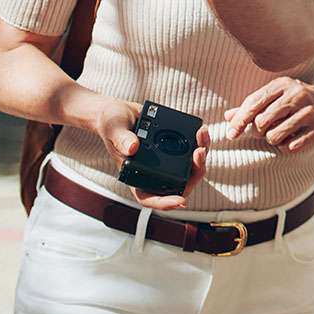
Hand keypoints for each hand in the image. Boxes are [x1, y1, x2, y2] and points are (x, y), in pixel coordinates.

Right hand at [92, 97, 209, 210]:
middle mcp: (154, 172)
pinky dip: (200, 142)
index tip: (180, 201)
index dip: (166, 203)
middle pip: (179, 184)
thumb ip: (121, 139)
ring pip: (190, 167)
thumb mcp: (113, 129)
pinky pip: (191, 149)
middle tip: (199, 153)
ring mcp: (166, 160)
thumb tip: (133, 148)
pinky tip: (201, 130)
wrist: (120, 109)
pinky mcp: (174, 145)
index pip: (150, 198)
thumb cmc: (111, 124)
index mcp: (136, 176)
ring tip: (202, 136)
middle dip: (194, 172)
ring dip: (201, 157)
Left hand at [224, 77, 313, 152]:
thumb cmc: (296, 101)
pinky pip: (290, 147)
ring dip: (273, 139)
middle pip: (262, 121)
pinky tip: (292, 139)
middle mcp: (298, 95)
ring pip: (274, 136)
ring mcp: (310, 112)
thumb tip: (227, 117)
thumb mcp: (276, 97)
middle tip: (265, 131)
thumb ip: (252, 106)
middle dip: (258, 131)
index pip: (254, 102)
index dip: (240, 120)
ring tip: (280, 133)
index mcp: (284, 84)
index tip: (231, 134)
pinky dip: (286, 147)